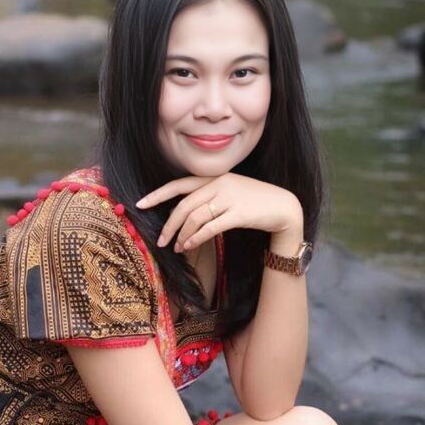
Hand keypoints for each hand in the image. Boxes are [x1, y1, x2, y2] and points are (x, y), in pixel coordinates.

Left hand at [135, 172, 303, 251]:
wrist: (284, 207)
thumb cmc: (254, 201)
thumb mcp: (230, 191)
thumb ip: (208, 196)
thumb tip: (184, 215)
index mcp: (215, 177)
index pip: (179, 184)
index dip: (158, 194)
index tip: (140, 204)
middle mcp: (220, 184)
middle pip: (184, 205)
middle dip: (169, 224)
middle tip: (161, 240)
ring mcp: (230, 198)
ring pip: (195, 218)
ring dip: (182, 235)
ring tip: (177, 247)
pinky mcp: (239, 214)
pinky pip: (210, 228)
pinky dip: (196, 238)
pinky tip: (188, 246)